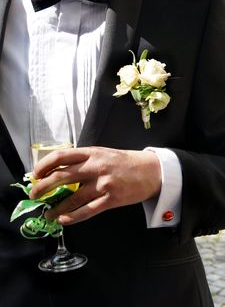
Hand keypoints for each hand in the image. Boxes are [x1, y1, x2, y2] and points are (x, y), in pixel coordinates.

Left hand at [30, 146, 161, 224]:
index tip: (35, 174)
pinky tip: (64, 219)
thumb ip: (83, 160)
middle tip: (34, 194)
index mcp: (92, 153)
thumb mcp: (102, 153)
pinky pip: (88, 210)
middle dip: (43, 187)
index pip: (61, 156)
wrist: (151, 170)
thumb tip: (60, 170)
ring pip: (73, 198)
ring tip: (47, 214)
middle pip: (62, 176)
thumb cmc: (124, 162)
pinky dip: (73, 217)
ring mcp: (103, 184)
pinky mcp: (111, 199)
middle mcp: (95, 167)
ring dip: (56, 208)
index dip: (44, 165)